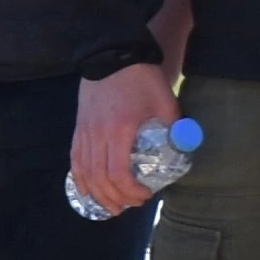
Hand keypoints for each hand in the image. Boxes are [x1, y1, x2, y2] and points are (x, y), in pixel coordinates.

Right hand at [70, 61, 178, 216]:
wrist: (112, 54)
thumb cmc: (141, 78)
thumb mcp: (165, 101)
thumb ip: (175, 127)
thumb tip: (184, 149)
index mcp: (120, 130)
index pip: (119, 173)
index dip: (131, 191)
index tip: (146, 195)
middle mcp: (97, 135)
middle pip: (100, 179)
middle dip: (116, 198)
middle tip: (132, 205)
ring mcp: (84, 132)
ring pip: (84, 173)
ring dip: (97, 194)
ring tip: (111, 206)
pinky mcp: (78, 128)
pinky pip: (75, 160)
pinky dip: (80, 179)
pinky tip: (89, 189)